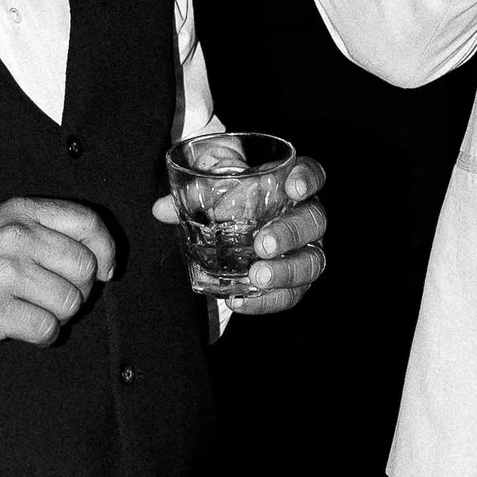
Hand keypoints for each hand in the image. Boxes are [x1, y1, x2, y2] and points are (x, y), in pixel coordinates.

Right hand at [0, 198, 117, 350]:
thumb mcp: (0, 225)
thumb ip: (46, 231)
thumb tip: (99, 258)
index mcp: (21, 212)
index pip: (89, 223)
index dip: (105, 251)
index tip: (103, 271)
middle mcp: (15, 237)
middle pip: (84, 269)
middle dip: (79, 291)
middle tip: (54, 296)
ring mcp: (4, 273)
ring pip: (70, 302)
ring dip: (58, 316)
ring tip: (33, 311)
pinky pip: (47, 329)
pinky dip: (43, 335)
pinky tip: (25, 329)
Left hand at [151, 156, 328, 313]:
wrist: (231, 228)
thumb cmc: (228, 197)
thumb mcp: (211, 187)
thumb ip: (192, 193)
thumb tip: (161, 210)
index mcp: (290, 184)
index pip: (313, 174)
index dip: (308, 179)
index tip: (293, 188)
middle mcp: (306, 216)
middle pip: (314, 221)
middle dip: (290, 234)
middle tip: (262, 245)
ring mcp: (306, 250)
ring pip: (312, 262)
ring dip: (285, 272)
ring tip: (256, 277)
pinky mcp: (295, 282)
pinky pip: (289, 295)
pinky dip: (265, 301)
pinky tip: (240, 301)